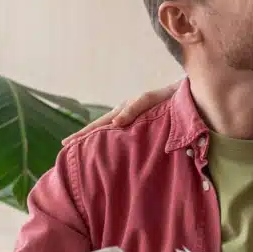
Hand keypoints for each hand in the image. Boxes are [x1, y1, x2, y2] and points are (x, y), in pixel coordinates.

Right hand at [64, 82, 179, 143]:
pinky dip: (111, 145)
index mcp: (123, 111)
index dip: (83, 134)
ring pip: (109, 135)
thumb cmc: (168, 97)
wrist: (186, 97)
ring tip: (81, 153)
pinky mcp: (141, 131)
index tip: (66, 143)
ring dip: (95, 142)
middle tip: (66, 150)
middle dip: (83, 139)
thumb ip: (133, 109)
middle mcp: (124, 118)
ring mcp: (131, 124)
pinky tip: (108, 154)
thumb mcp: (149, 100)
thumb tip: (114, 123)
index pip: (98, 125)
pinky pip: (122, 139)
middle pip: (99, 129)